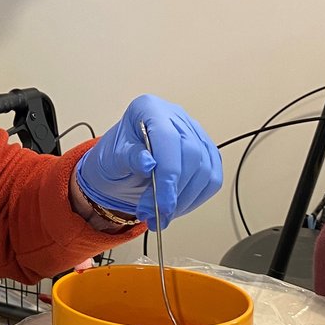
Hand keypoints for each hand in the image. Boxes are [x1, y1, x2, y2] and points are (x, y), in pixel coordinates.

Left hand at [75, 94, 221, 230]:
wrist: (119, 168)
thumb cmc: (113, 158)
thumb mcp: (111, 158)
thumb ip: (129, 158)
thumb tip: (148, 163)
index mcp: (149, 109)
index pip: (169, 139)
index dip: (168, 175)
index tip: (162, 204)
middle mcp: (174, 116)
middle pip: (192, 154)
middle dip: (175, 191)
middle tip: (156, 214)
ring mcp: (193, 132)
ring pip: (206, 169)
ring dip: (186, 200)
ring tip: (162, 215)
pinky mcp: (204, 151)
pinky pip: (212, 178)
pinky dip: (196, 198)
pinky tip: (177, 207)